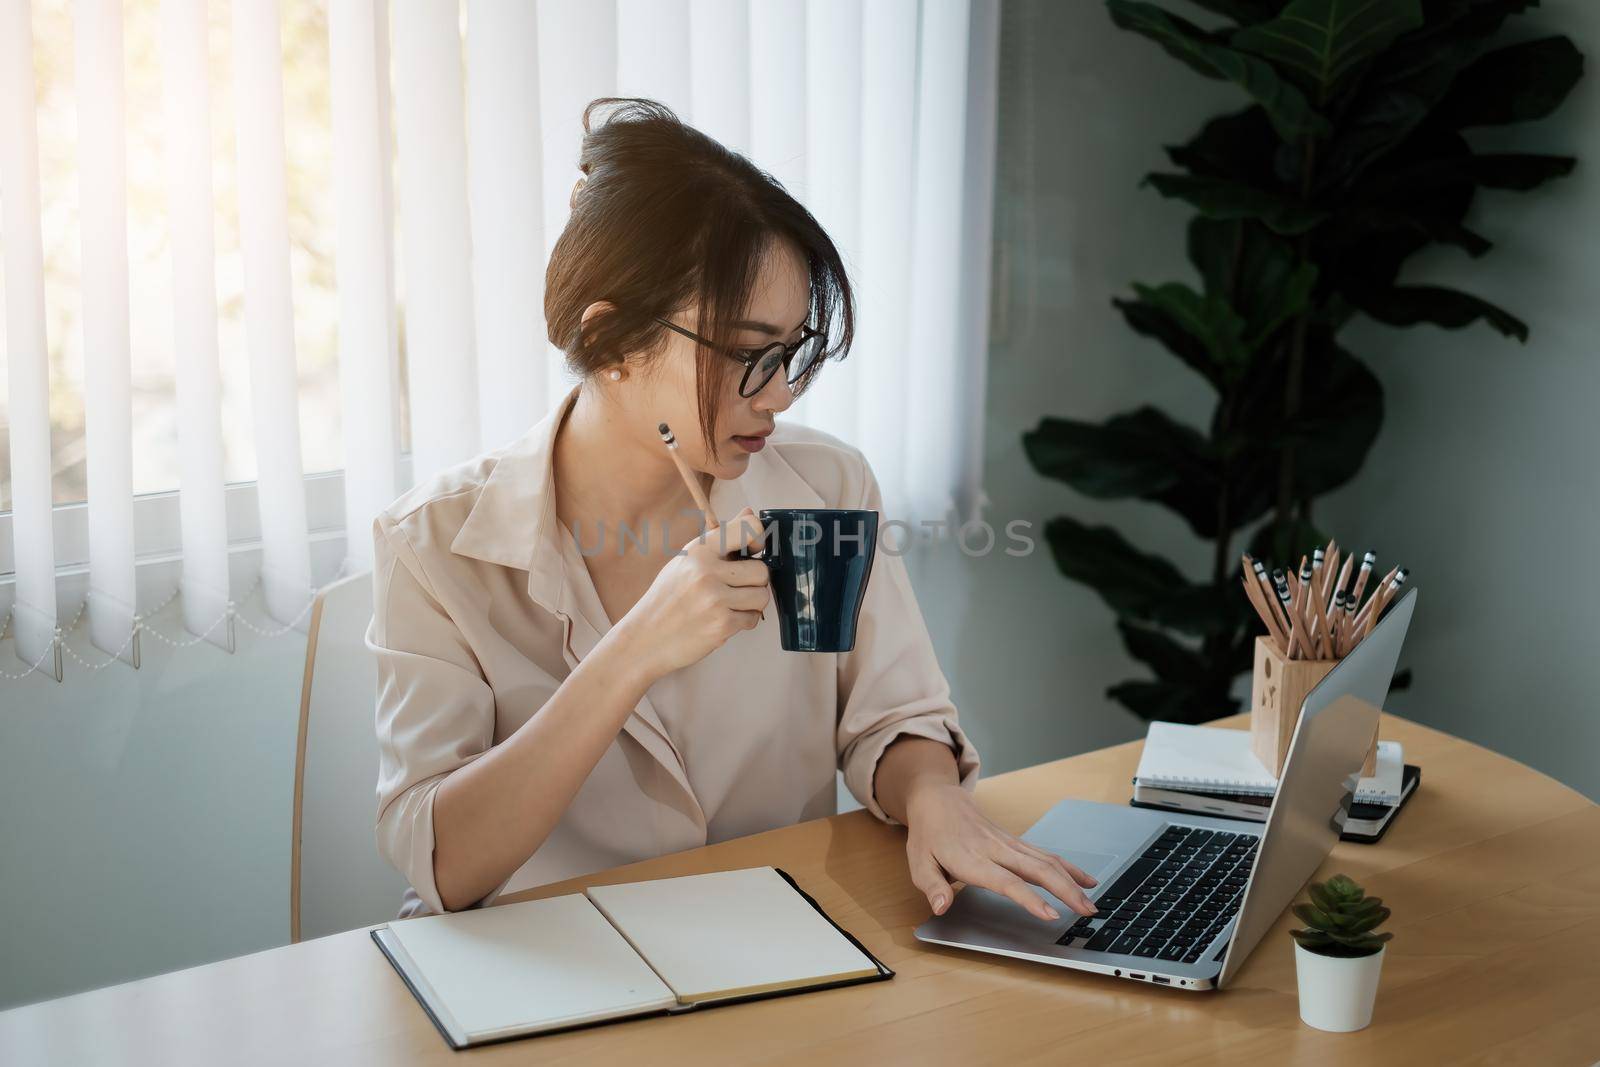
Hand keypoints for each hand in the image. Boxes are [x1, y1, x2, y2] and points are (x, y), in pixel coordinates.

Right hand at [614, 506, 770, 678]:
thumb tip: (750, 513)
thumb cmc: (667, 598)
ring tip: (729, 606)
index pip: (749, 528)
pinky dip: (743, 622)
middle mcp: (706, 571)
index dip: (758, 540)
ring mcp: (714, 599)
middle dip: (754, 583)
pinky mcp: (721, 625)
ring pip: (762, 596)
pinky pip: (753, 619)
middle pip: (761, 571)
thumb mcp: (686, 560)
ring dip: (751, 604)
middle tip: (735, 589)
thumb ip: (720, 538)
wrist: (644, 638)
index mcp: (698, 550)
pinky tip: (722, 620)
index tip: (751, 552)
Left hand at [905, 783, 1098, 921]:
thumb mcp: (919, 863)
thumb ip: (932, 887)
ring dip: (1072, 881)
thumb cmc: (929, 834)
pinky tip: (1084, 879)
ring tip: (1092, 902)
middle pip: (1037, 869)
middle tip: (1087, 911)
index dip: (1029, 898)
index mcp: (973, 858)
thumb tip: (941, 906)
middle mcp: (996, 849)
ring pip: (1047, 860)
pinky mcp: (1015, 841)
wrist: (937, 799)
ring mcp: (1008, 843)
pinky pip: (1046, 854)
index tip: (1050, 914)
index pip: (1006, 882)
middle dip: (1066, 891)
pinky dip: (1068, 867)